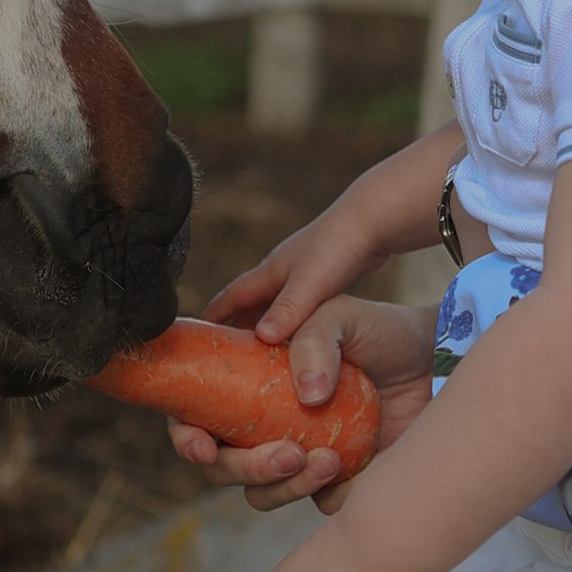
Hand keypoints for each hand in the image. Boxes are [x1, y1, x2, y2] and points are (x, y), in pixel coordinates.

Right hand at [167, 296, 440, 512]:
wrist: (438, 365)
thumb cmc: (381, 331)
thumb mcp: (342, 314)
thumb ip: (315, 339)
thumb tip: (307, 395)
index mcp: (246, 384)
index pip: (194, 417)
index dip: (186, 438)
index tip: (203, 446)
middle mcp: (262, 425)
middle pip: (222, 467)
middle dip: (244, 468)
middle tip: (287, 454)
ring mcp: (294, 456)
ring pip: (261, 494)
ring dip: (283, 487)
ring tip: (328, 459)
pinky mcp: (332, 482)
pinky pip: (315, 504)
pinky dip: (327, 494)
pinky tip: (356, 470)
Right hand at [204, 188, 382, 344]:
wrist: (373, 220)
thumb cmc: (339, 248)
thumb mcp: (309, 284)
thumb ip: (286, 310)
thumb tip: (261, 337)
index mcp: (270, 271)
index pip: (232, 295)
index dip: (215, 314)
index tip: (198, 333)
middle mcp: (282, 269)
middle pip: (251, 301)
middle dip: (237, 324)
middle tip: (231, 351)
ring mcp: (303, 270)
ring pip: (275, 302)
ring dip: (266, 323)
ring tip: (264, 349)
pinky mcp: (325, 274)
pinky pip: (299, 303)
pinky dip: (292, 320)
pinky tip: (302, 332)